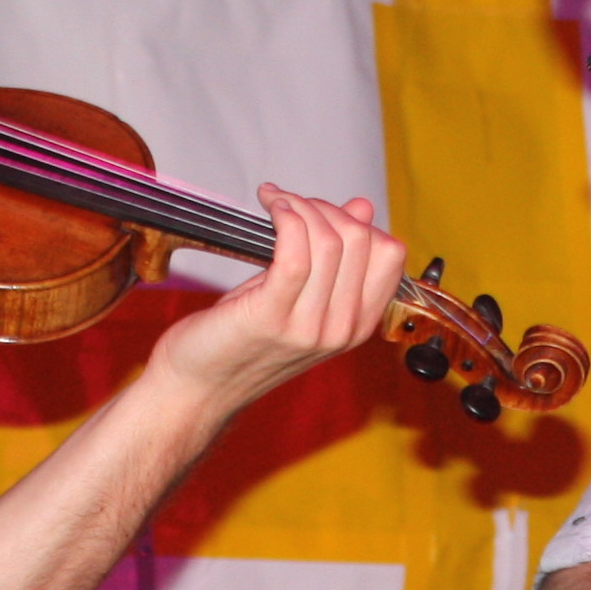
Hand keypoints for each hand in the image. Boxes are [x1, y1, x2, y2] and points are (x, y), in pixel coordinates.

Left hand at [147, 189, 407, 416]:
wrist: (200, 386)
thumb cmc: (241, 341)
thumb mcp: (299, 297)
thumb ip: (334, 259)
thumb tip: (362, 208)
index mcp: (357, 324)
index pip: (390, 255)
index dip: (358, 222)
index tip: (323, 213)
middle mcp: (340, 329)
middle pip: (361, 241)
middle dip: (326, 208)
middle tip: (292, 204)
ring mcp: (309, 326)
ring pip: (329, 241)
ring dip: (301, 206)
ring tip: (276, 202)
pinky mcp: (271, 316)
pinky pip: (294, 252)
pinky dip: (285, 218)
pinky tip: (271, 208)